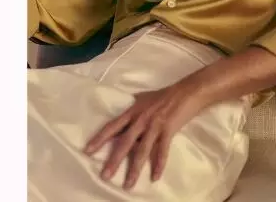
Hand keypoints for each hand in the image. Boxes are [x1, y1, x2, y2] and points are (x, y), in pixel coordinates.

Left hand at [83, 82, 205, 189]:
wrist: (187, 92)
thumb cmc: (165, 95)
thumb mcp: (143, 98)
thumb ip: (132, 108)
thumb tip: (121, 112)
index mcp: (133, 111)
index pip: (112, 126)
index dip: (100, 138)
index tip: (87, 151)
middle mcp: (141, 119)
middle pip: (125, 142)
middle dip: (114, 160)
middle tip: (105, 176)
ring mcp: (155, 125)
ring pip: (142, 150)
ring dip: (135, 169)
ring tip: (128, 184)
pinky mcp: (168, 130)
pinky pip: (162, 151)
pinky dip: (159, 165)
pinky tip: (155, 177)